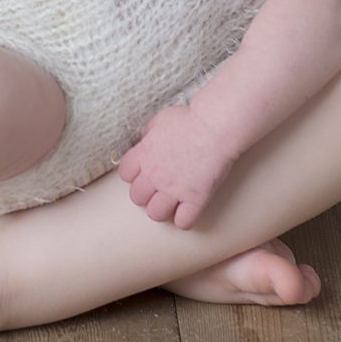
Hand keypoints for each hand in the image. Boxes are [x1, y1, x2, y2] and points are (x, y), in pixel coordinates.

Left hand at [116, 104, 235, 229]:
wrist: (215, 127)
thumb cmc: (190, 118)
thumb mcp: (162, 118)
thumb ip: (149, 131)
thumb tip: (144, 138)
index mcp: (144, 154)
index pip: (125, 175)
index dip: (134, 175)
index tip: (144, 173)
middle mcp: (154, 175)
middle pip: (137, 198)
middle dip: (146, 195)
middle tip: (158, 189)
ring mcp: (174, 189)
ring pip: (155, 214)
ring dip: (162, 209)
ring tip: (172, 203)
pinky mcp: (194, 199)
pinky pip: (182, 222)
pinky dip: (185, 220)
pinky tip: (189, 210)